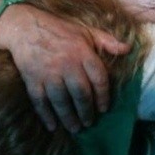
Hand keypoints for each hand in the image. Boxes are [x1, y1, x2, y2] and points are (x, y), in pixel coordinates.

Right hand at [2, 5, 130, 132]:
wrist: (25, 26)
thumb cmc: (59, 29)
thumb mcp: (86, 31)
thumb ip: (107, 41)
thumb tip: (128, 49)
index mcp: (83, 53)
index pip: (98, 79)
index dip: (103, 96)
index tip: (104, 108)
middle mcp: (67, 65)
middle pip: (81, 94)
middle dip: (86, 111)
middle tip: (89, 123)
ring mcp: (49, 73)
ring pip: (62, 101)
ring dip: (69, 117)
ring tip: (75, 128)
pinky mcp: (33, 79)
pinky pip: (40, 101)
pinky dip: (46, 115)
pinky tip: (52, 126)